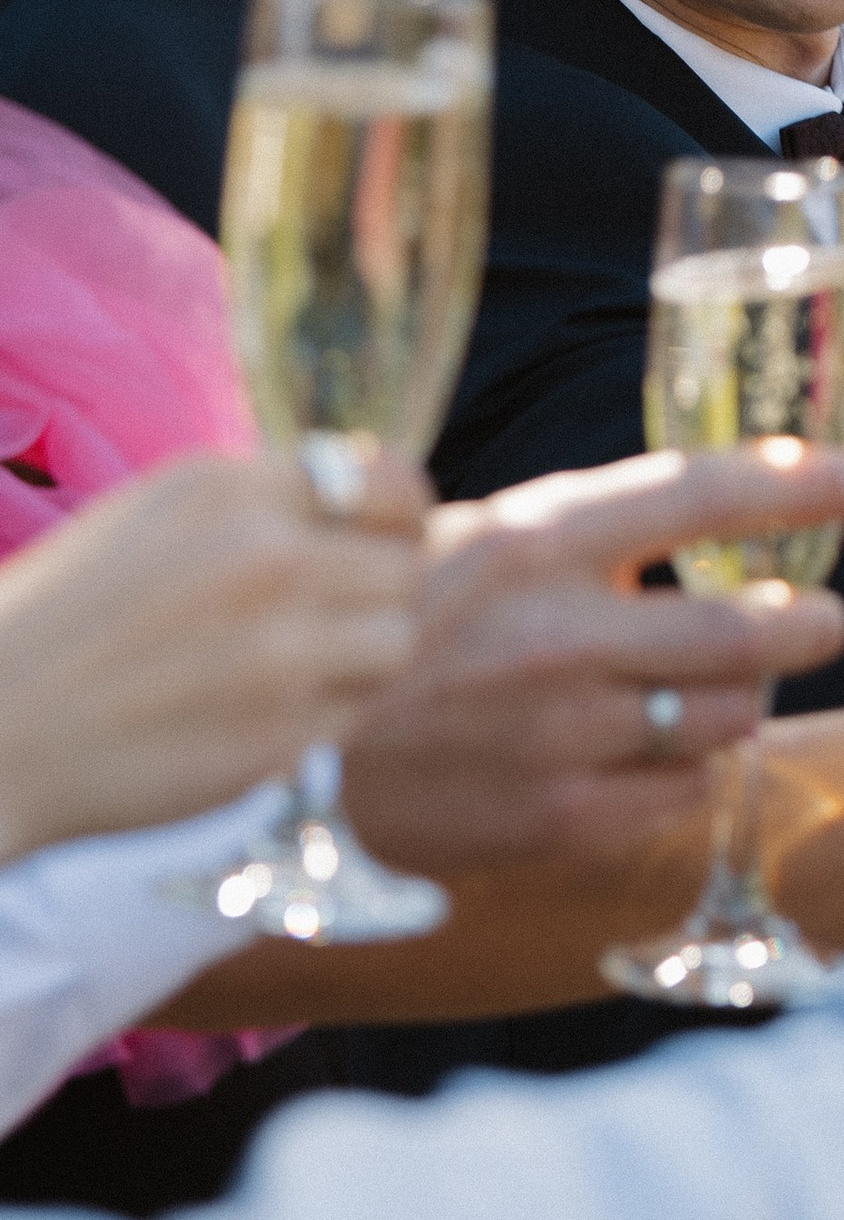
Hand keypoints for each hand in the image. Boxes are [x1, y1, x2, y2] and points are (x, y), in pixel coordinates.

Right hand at [0, 450, 425, 862]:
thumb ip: (260, 505)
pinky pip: (353, 716)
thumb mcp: (155, 517)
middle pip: (404, 568)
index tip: (379, 541)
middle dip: (375, 596)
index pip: (391, 483)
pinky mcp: (279, 737)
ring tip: (291, 673)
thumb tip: (362, 501)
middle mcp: (268, 560)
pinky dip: (322, 720)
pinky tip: (255, 718)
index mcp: (232, 492)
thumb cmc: (62, 620)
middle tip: (326, 623)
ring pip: (396, 644)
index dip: (397, 517)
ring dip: (359, 662)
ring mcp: (279, 653)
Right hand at [342, 443, 843, 876]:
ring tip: (723, 685)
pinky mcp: (557, 819)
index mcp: (539, 540)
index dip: (803, 487)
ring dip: (743, 698)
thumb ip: (583, 533)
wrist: (283, 750)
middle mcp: (563, 634)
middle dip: (810, 622)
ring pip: (729, 716)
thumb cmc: (382, 626)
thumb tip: (714, 509)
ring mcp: (564, 734)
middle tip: (818, 617)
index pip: (706, 495)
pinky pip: (679, 792)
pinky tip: (660, 751)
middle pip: (754, 630)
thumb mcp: (473, 539)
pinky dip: (687, 769)